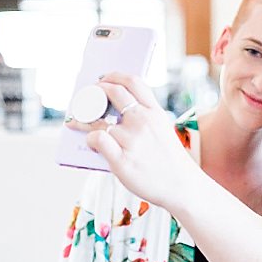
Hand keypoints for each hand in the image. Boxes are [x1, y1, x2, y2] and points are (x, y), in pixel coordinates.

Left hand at [85, 72, 194, 209]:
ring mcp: (132, 140)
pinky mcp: (121, 160)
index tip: (102, 79)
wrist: (181, 186)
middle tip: (85, 99)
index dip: (113, 76)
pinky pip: (97, 139)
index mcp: (155, 112)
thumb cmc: (169, 160)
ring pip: (98, 119)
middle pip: (112, 92)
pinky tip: (93, 144)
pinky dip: (90, 139)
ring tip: (79, 123)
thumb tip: (113, 108)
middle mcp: (143, 122)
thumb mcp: (163, 129)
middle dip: (93, 92)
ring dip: (85, 119)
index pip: (132, 81)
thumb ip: (144, 116)